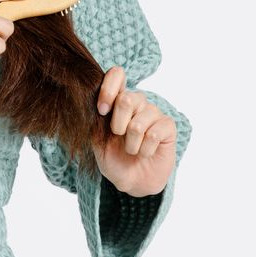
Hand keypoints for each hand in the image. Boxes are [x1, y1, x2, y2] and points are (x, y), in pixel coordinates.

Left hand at [92, 65, 176, 195]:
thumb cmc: (113, 158)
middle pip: (127, 99)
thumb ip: (94, 120)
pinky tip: (146, 152)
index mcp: (117, 100)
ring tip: (132, 150)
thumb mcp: (96, 140)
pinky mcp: (167, 126)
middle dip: (118, 125)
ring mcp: (153, 113)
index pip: (117, 75)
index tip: (102, 110)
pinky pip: (155, 134)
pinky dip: (146, 150)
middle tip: (118, 137)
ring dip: (132, 144)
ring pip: (139, 123)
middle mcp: (137, 102)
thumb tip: (87, 101)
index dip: (109, 88)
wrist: (132, 181)